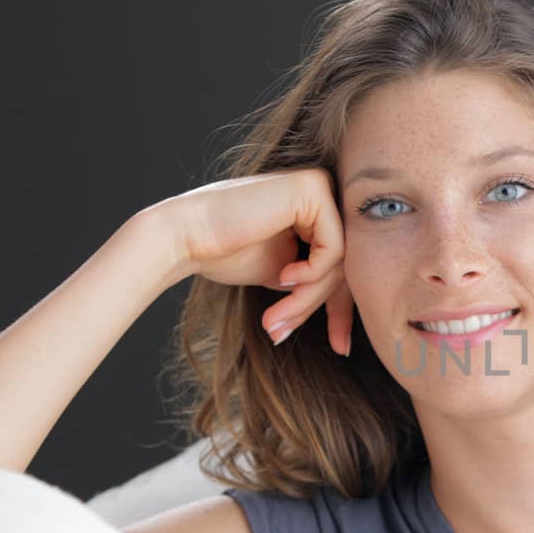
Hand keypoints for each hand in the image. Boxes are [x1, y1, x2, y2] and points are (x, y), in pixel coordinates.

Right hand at [145, 167, 354, 353]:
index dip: (340, 310)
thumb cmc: (224, 253)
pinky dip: (311, 273)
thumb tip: (349, 315)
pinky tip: (283, 277)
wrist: (184, 236)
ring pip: (340, 260)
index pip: (343, 264)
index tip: (340, 346)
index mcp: (315, 209)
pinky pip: (334, 247)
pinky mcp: (313, 188)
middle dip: (316, 307)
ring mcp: (320, 186)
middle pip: (344, 263)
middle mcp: (322, 191)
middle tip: (282, 332)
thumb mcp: (284, 273)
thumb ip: (316, 280)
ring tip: (276, 318)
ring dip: (307, 299)